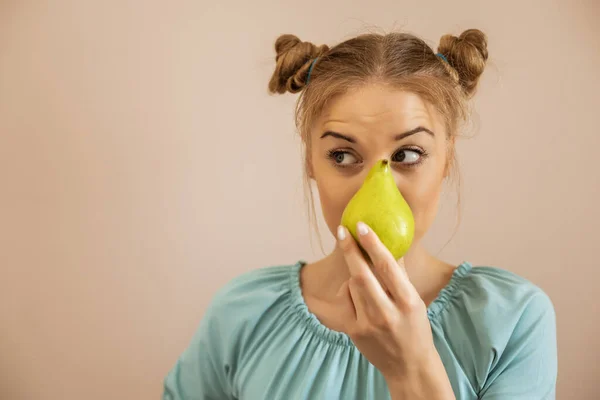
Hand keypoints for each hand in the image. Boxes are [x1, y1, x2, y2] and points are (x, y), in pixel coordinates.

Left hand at [335, 222, 453, 398]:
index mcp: (408, 302)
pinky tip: (359, 294)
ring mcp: (368, 324)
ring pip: (353, 285)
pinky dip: (350, 291)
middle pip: (361, 274)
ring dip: (355, 273)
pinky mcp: (354, 331)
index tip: (361, 226)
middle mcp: (387, 313)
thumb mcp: (415, 301)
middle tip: (343, 229)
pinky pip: (346, 300)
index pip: (387, 267)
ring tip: (364, 274)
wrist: (408, 366)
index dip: (373, 244)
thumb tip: (389, 243)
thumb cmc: (415, 328)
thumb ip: (400, 276)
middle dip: (350, 249)